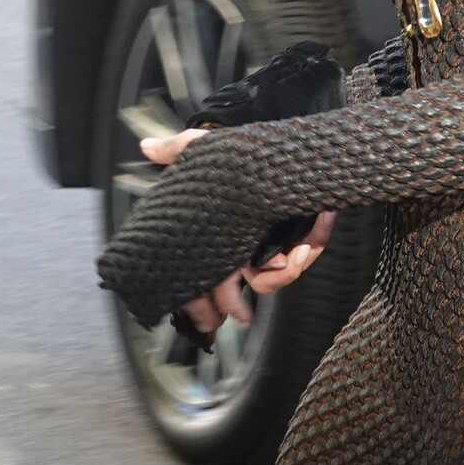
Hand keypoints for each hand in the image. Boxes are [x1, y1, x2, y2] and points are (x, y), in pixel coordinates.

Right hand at [138, 129, 335, 339]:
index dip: (200, 302)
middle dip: (236, 306)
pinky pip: (309, 250)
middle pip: (232, 291)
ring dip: (281, 272)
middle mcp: (243, 244)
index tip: (205, 321)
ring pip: (273, 278)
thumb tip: (146, 146)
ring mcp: (273, 242)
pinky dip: (315, 241)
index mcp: (218, 234)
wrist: (289, 143)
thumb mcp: (209, 146)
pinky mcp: (305, 233)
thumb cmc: (244, 148)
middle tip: (239, 317)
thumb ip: (177, 149)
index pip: (203, 276)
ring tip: (292, 254)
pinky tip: (317, 228)